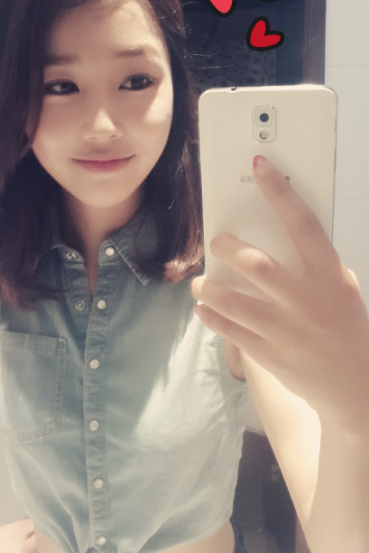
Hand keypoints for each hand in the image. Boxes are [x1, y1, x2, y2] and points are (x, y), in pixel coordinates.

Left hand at [192, 156, 368, 428]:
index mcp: (330, 276)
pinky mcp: (270, 355)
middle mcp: (307, 300)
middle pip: (255, 263)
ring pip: (232, 300)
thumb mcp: (341, 288)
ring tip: (200, 281)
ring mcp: (286, 330)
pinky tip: (203, 308)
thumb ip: (313, 263)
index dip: (280, 191)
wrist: (356, 386)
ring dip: (208, 286)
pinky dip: (210, 316)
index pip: (303, 224)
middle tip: (217, 242)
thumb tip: (270, 233)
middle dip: (226, 247)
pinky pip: (229, 330)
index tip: (259, 165)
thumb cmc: (346, 326)